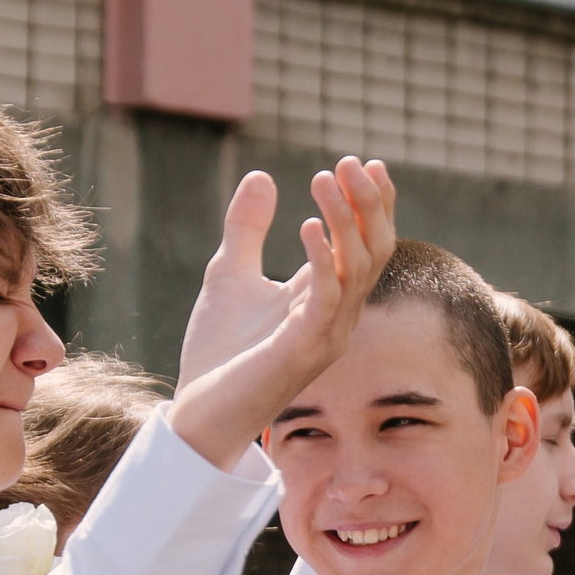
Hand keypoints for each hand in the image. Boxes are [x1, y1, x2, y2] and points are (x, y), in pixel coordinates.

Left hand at [167, 158, 398, 469]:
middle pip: (375, 252)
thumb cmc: (219, 354)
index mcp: (325, 299)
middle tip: (348, 161)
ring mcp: (325, 336)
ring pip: (357, 269)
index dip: (373, 204)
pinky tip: (307, 225)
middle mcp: (336, 317)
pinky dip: (321, 259)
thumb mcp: (229, 274)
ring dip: (344, 220)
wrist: (199, 413)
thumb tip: (262, 177)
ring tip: (323, 178)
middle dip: (369, 204)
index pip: (367, 245)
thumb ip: (247, 228)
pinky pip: (327, 299)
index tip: (365, 162)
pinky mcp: (303, 351)